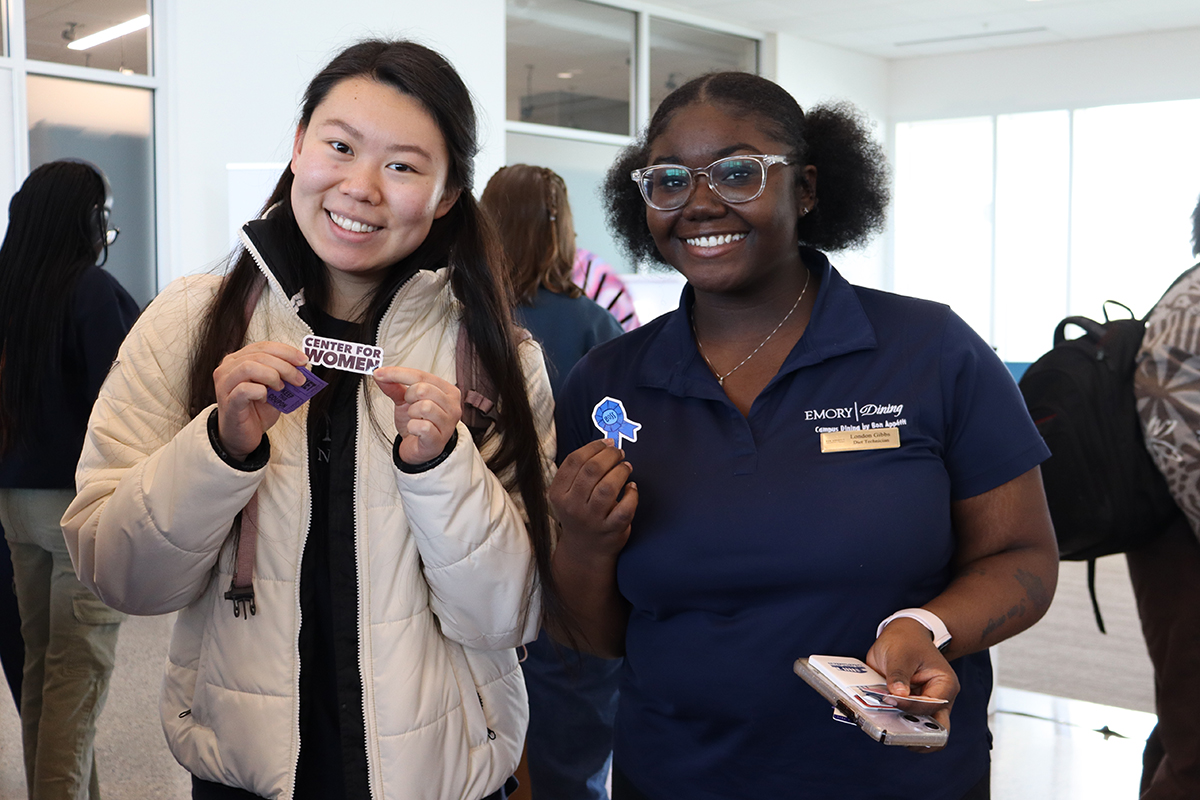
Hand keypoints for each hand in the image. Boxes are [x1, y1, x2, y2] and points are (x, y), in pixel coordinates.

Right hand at [213, 342, 308, 459]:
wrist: (243, 436)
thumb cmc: (256, 410)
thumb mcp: (275, 389)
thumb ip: (284, 376)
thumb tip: (303, 367)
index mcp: (239, 360)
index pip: (263, 346)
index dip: (286, 351)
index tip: (303, 360)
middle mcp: (228, 368)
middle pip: (259, 355)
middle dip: (284, 365)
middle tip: (299, 379)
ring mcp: (225, 384)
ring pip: (249, 367)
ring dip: (272, 375)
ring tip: (281, 388)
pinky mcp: (227, 401)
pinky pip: (244, 389)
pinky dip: (260, 392)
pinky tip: (265, 398)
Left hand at [373, 367, 461, 464]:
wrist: (418, 448)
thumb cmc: (417, 423)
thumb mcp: (405, 400)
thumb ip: (394, 386)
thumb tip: (379, 374)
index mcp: (446, 390)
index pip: (421, 375)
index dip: (398, 373)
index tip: (380, 374)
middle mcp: (452, 405)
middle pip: (423, 389)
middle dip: (408, 397)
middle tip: (409, 405)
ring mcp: (448, 424)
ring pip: (424, 407)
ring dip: (412, 413)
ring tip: (414, 418)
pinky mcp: (439, 439)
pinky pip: (422, 427)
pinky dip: (412, 427)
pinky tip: (415, 430)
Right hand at [550, 439, 637, 563]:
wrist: (584, 550)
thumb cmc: (579, 513)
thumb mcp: (567, 494)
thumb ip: (579, 472)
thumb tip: (606, 444)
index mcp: (558, 493)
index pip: (574, 461)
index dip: (593, 447)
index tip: (607, 443)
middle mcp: (572, 506)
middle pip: (592, 470)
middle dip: (610, 456)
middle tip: (619, 453)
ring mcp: (591, 519)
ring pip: (608, 487)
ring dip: (621, 471)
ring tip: (626, 467)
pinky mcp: (610, 530)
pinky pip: (625, 507)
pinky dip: (632, 494)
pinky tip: (632, 488)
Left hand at [866, 617, 959, 752]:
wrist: (902, 634)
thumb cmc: (907, 641)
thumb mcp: (900, 654)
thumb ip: (898, 675)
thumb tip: (898, 695)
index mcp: (944, 686)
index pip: (930, 707)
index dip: (909, 707)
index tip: (889, 700)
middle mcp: (937, 700)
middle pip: (932, 729)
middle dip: (911, 732)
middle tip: (889, 730)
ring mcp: (921, 705)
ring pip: (913, 727)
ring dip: (896, 726)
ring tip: (877, 721)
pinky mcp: (906, 706)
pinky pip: (898, 719)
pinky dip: (886, 719)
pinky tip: (872, 715)